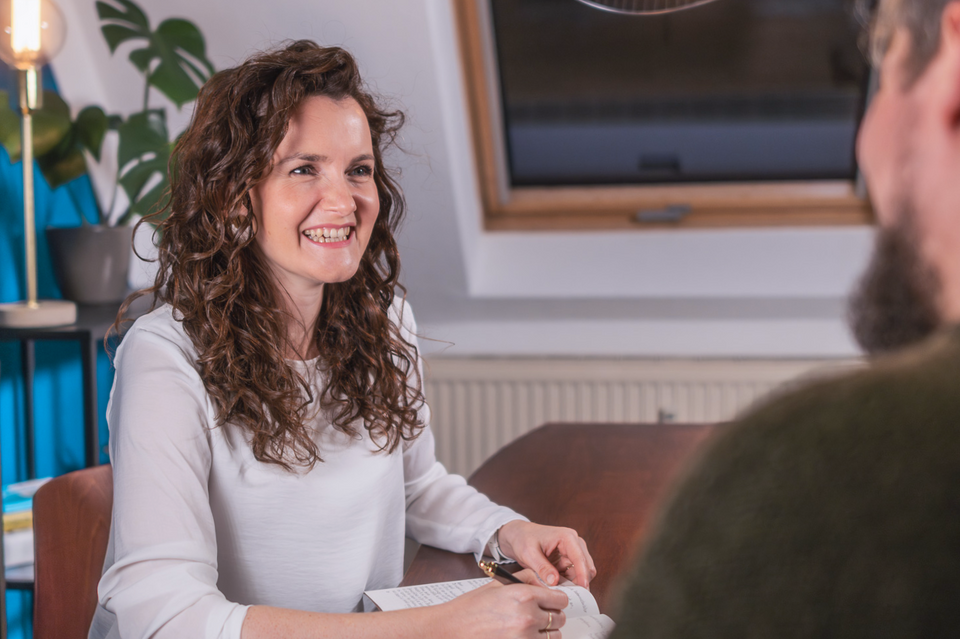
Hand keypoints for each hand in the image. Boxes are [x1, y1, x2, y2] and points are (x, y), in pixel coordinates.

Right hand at [436, 570, 567, 638]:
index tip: (553, 602)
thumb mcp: (499, 585)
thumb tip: (544, 584)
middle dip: (552, 616)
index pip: (560, 599)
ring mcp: (525, 638)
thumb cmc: (472, 608)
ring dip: (547, 632)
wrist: (452, 629)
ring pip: (554, 636)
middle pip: (560, 618)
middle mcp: (528, 617)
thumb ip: (526, 579)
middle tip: (541, 615)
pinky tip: (525, 636)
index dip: (557, 600)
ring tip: (531, 628)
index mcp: (524, 596)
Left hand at [496, 520, 596, 588]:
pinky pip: (574, 576)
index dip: (582, 574)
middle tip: (568, 594)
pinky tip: (558, 588)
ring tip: (560, 591)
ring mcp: (573, 552)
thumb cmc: (524, 539)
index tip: (583, 588)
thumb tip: (555, 581)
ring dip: (574, 583)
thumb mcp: (529, 554)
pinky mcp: (569, 561)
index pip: (579, 558)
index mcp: (567, 537)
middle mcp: (574, 543)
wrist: (518, 535)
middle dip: (580, 581)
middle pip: (586, 566)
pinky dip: (569, 583)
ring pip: (582, 573)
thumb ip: (542, 568)